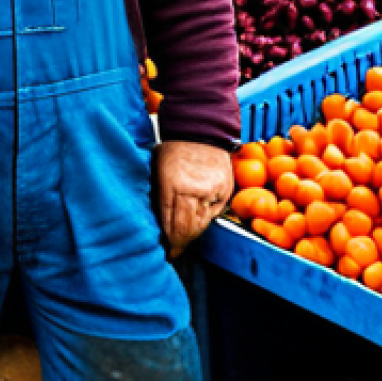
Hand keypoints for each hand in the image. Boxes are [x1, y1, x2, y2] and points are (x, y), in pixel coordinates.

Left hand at [153, 141, 233, 259]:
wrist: (201, 128)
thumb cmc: (173, 147)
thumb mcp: (157, 170)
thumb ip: (158, 196)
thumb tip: (156, 223)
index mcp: (172, 185)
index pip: (169, 223)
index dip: (167, 241)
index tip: (165, 251)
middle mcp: (193, 190)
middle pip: (186, 229)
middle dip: (178, 243)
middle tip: (173, 251)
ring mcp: (211, 190)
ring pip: (201, 224)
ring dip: (191, 235)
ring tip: (183, 242)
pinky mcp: (225, 189)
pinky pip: (214, 213)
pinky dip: (205, 221)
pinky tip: (196, 225)